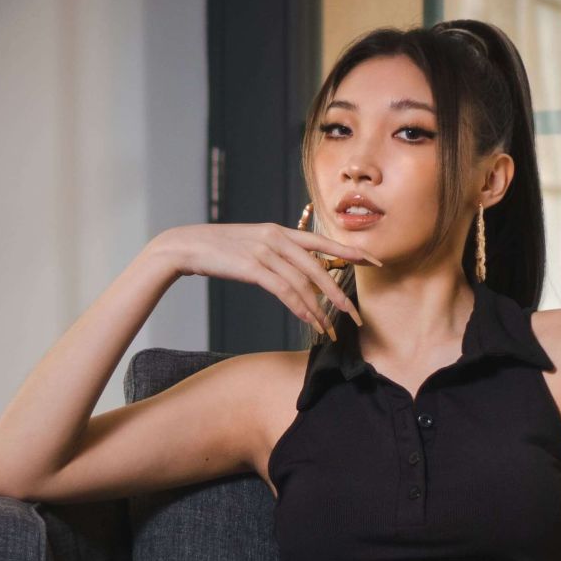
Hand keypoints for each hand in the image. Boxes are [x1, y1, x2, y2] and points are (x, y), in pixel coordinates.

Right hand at [151, 223, 377, 333]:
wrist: (187, 246)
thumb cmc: (219, 249)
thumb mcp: (253, 244)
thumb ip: (276, 253)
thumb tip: (295, 270)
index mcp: (280, 230)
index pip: (323, 241)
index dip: (351, 252)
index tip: (374, 261)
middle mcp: (277, 238)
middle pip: (319, 267)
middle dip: (340, 293)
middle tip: (356, 314)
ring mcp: (266, 251)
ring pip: (304, 283)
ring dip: (320, 310)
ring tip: (331, 330)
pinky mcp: (253, 267)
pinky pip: (285, 290)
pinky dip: (300, 308)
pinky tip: (309, 321)